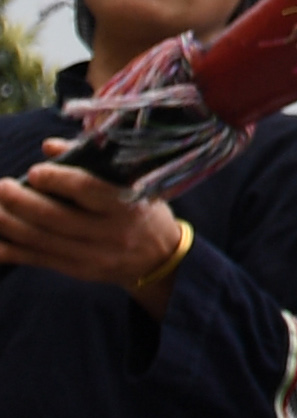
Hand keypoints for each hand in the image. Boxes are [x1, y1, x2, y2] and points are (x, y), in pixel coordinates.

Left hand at [0, 166, 189, 308]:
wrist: (159, 258)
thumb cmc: (142, 210)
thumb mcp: (132, 183)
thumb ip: (92, 162)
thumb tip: (49, 146)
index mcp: (126, 205)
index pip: (88, 191)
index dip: (59, 180)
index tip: (35, 170)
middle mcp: (109, 233)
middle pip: (56, 218)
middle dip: (22, 202)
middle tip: (1, 187)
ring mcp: (91, 256)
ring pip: (41, 240)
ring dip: (10, 224)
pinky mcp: (76, 271)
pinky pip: (37, 260)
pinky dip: (11, 251)